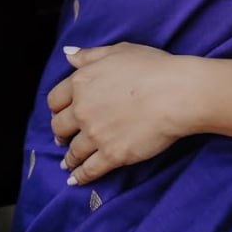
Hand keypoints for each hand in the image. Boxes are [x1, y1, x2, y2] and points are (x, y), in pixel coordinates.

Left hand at [47, 42, 193, 185]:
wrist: (176, 93)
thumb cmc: (152, 68)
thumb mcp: (118, 51)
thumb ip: (90, 55)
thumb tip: (68, 56)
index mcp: (82, 82)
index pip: (55, 100)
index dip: (57, 108)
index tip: (60, 113)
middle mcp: (83, 109)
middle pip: (60, 127)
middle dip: (61, 133)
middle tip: (63, 138)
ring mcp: (95, 134)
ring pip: (74, 151)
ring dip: (69, 158)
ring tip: (69, 162)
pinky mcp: (111, 155)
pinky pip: (89, 170)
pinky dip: (80, 177)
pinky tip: (75, 180)